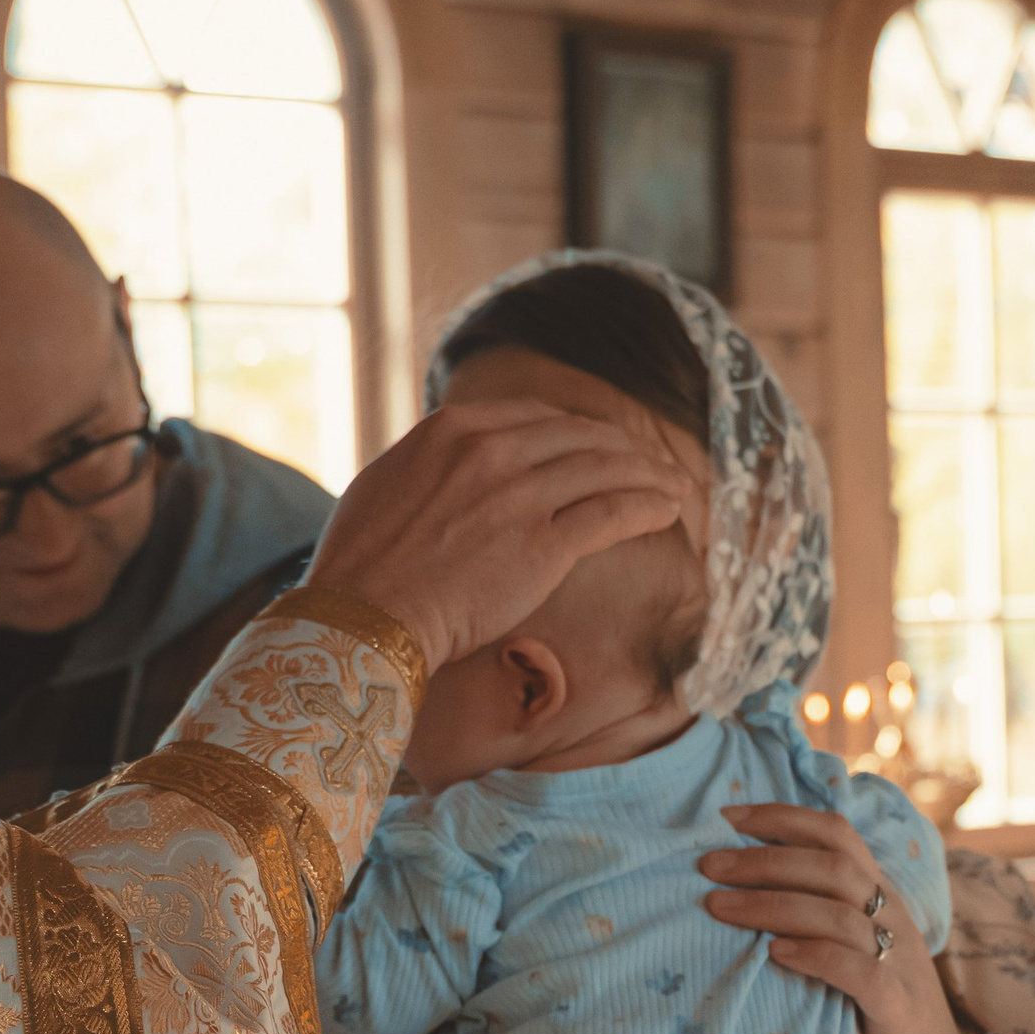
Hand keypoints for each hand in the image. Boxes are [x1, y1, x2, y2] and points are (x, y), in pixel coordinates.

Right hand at [307, 398, 694, 674]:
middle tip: (648, 465)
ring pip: (606, 469)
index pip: (536, 418)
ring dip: (648, 475)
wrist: (363, 615)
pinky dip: (648, 506)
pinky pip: (614, 512)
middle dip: (622, 450)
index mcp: (454, 428)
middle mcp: (492, 449)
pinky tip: (668, 510)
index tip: (597, 447)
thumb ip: (430, 467)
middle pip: (580, 437)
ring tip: (673, 486)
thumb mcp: (388, 485)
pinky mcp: (545, 543)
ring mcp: (522, 494)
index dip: (577, 433)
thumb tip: (444, 467)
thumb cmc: (361, 566)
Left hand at [699, 800, 970, 1033]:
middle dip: (764, 858)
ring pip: (839, 912)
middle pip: (832, 865)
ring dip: (773, 904)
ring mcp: (902, 963)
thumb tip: (733, 892)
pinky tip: (776, 955)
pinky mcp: (900, 1009)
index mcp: (879, 899)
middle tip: (707, 866)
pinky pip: (862, 971)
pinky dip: (817, 956)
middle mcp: (894, 920)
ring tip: (718, 907)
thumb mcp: (845, 958)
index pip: (837, 835)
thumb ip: (811, 923)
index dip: (783, 818)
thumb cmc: (873, 1021)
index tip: (725, 816)